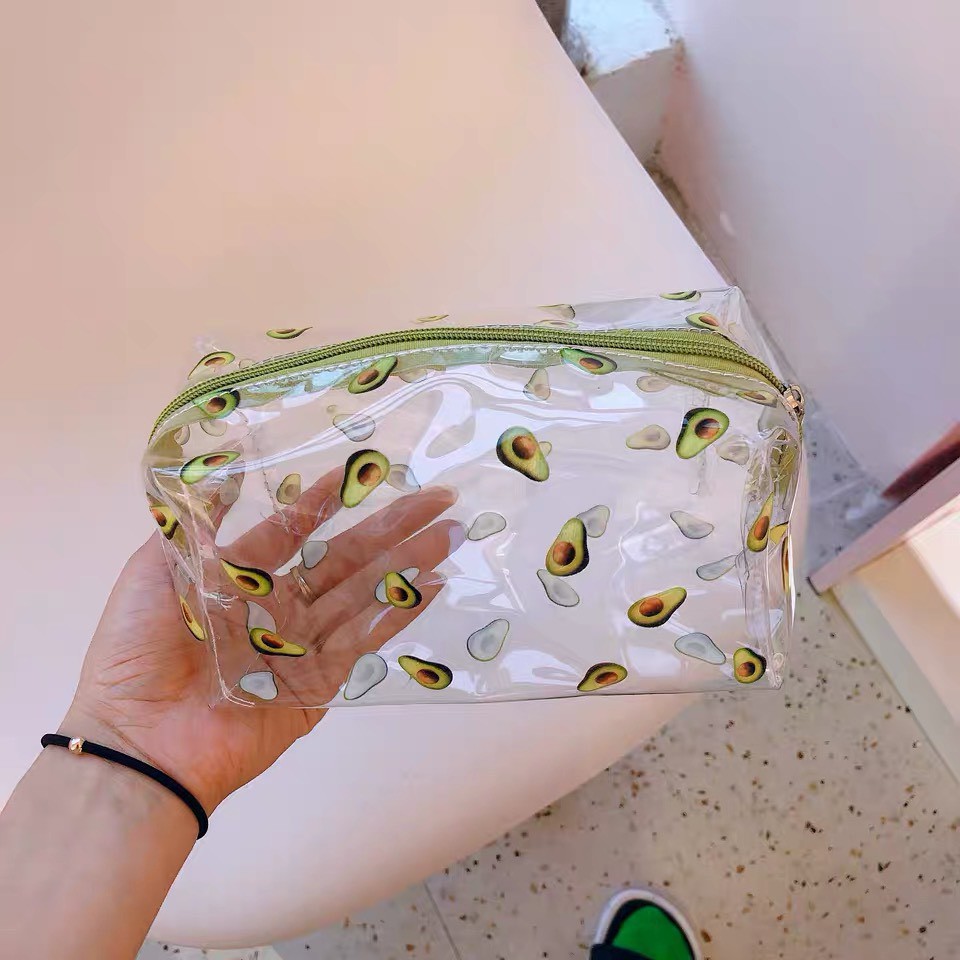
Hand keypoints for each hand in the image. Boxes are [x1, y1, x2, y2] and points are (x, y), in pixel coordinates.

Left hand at [63, 474, 460, 812]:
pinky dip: (398, 614)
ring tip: (449, 535)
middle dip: (392, 528)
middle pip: (345, 558)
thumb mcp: (154, 568)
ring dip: (408, 564)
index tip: (363, 472)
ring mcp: (303, 646)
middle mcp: (279, 607)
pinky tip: (430, 586)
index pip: (295, 529)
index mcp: (241, 577)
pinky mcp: (319, 684)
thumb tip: (221, 469)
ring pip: (365, 594)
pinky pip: (364, 642)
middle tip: (438, 500)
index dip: (328, 500)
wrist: (140, 738)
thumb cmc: (137, 648)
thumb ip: (195, 522)